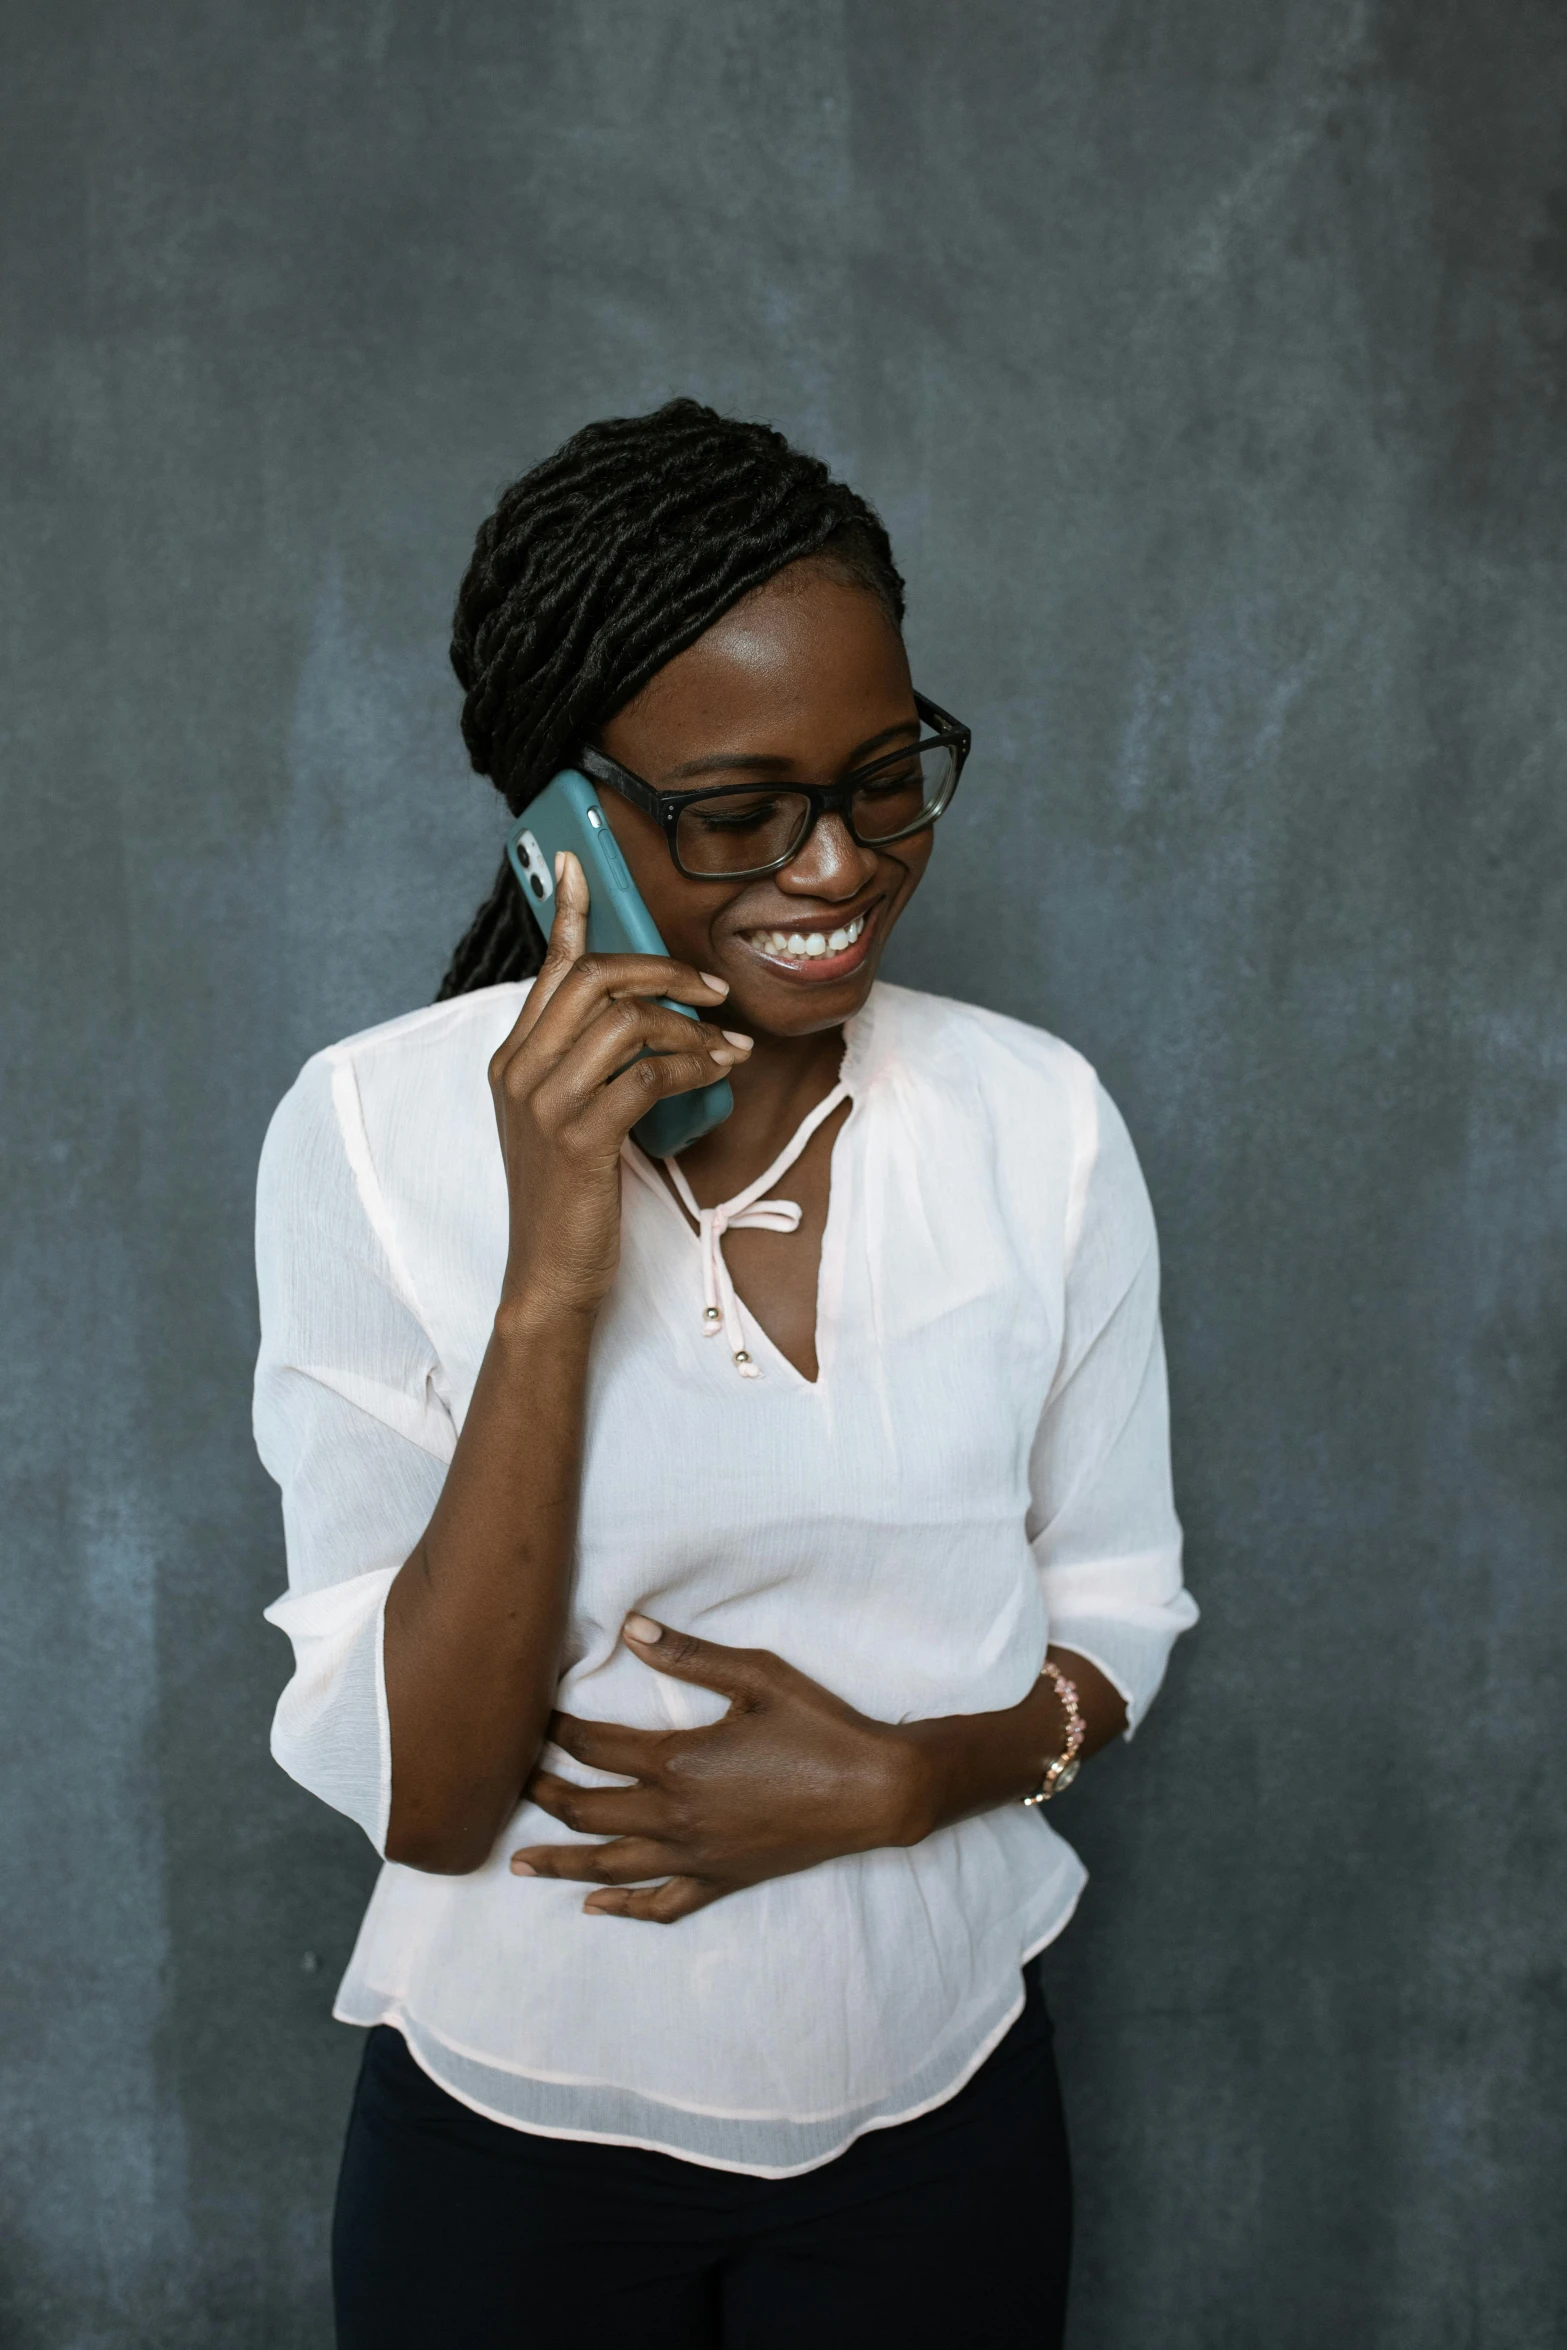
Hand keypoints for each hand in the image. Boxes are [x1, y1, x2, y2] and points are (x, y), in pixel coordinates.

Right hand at [488, 854, 750, 1321]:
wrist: (549, 1277)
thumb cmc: (569, 1199)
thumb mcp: (567, 1119)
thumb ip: (588, 1066)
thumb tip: (645, 1020)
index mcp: (513, 1058)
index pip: (548, 968)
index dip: (568, 911)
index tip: (583, 865)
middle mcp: (520, 1069)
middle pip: (596, 979)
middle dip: (665, 971)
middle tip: (713, 988)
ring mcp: (544, 1102)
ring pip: (626, 1021)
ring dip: (690, 1026)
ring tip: (727, 1045)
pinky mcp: (578, 1137)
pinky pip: (647, 1075)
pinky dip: (692, 1067)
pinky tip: (717, 1073)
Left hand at [509, 1616, 919, 1922]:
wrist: (874, 1789)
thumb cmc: (818, 1726)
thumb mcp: (755, 1675)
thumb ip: (688, 1654)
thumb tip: (630, 1628)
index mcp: (677, 1762)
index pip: (594, 1748)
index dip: (556, 1731)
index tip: (531, 1716)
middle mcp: (674, 1817)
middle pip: (586, 1809)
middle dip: (542, 1793)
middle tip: (510, 1778)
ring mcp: (695, 1856)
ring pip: (609, 1866)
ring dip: (559, 1863)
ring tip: (519, 1862)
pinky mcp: (720, 1880)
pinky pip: (660, 1904)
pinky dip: (622, 1908)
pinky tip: (595, 1906)